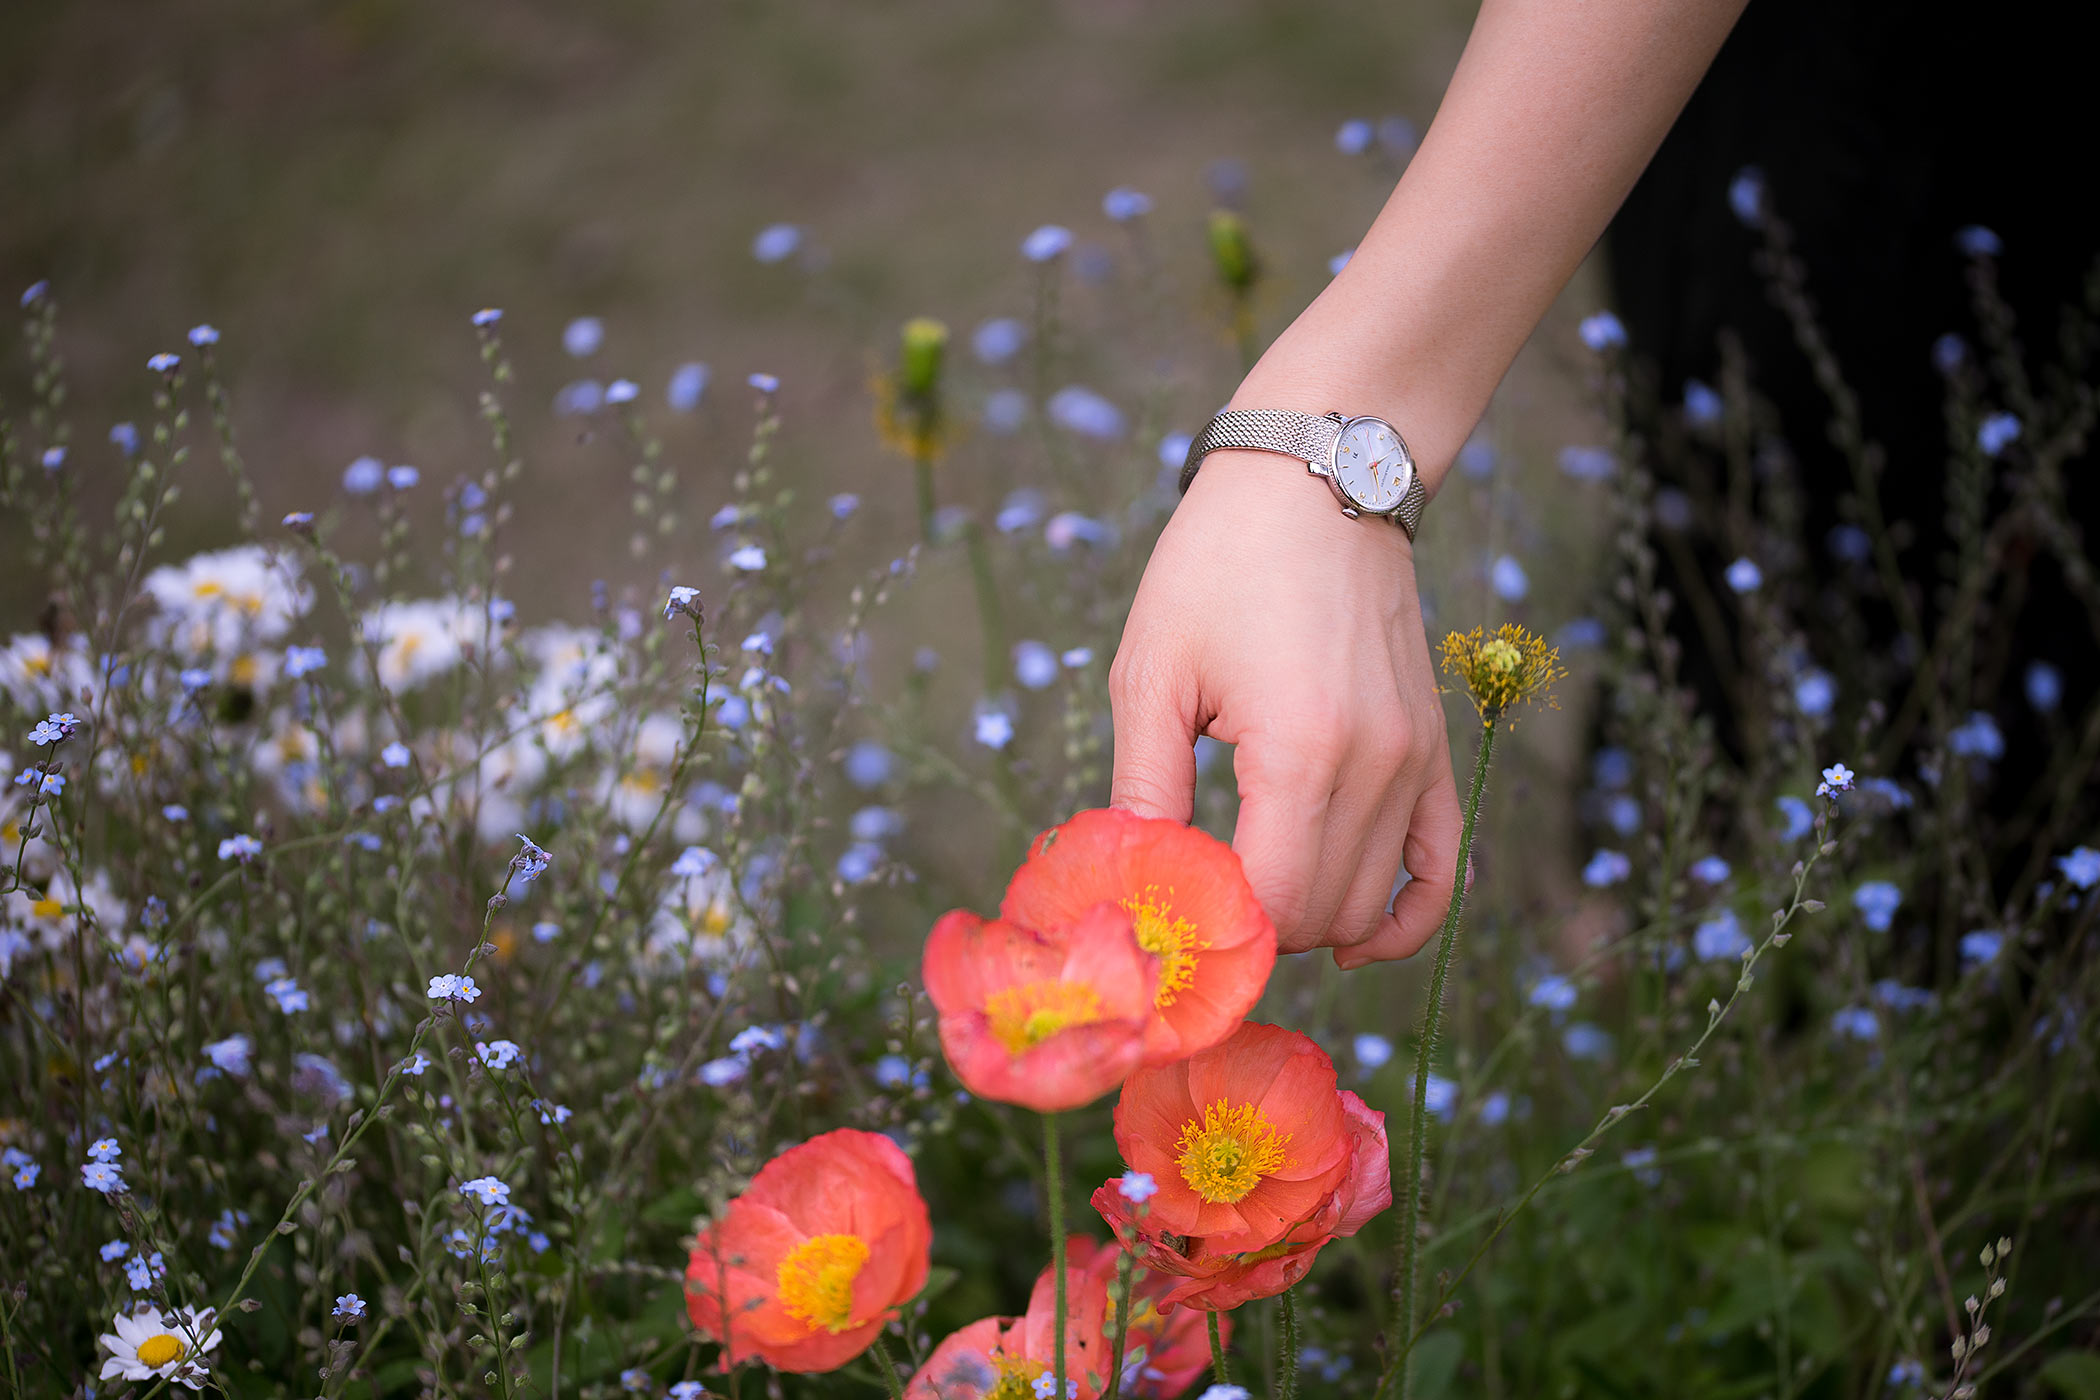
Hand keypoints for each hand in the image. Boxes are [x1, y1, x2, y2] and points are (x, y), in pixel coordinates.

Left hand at [1109, 435, 1462, 966]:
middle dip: (1253, 929)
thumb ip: (1144, 790)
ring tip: (1245, 895)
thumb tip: (1133, 881)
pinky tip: (1353, 942)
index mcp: (1301, 749)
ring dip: (1310, 922)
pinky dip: (1405, 919)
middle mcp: (1377, 766)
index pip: (1273, 903)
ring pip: (1374, 903)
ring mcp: (1417, 760)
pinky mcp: (1435, 749)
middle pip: (1323, 914)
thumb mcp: (1152, 674)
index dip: (1215, 926)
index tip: (1164, 908)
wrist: (1317, 476)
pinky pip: (1443, 868)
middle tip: (1192, 900)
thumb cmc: (1218, 563)